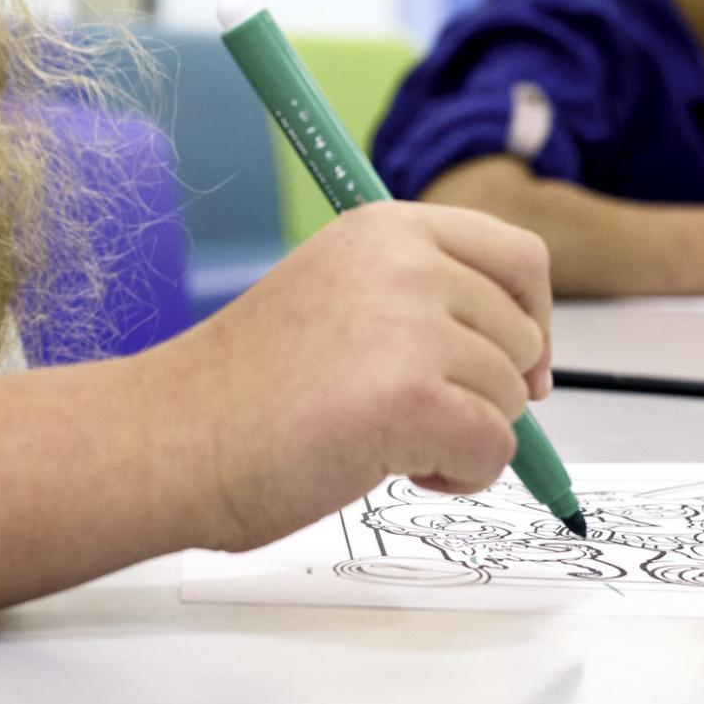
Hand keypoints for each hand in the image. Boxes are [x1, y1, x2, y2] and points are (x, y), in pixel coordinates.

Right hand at [148, 202, 552, 551]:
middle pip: (524, 336)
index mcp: (386, 228)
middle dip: (485, 389)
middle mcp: (405, 262)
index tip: (512, 365)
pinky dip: (456, 475)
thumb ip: (423, 304)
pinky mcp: (415, 399)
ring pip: (512, 401)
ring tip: (376, 437)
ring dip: (462, 436)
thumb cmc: (244, 390)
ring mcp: (412, 327)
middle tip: (402, 413)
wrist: (170, 439)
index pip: (519, 258)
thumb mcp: (340, 301)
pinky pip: (495, 452)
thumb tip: (534, 369)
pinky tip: (384, 464)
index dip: (529, 320)